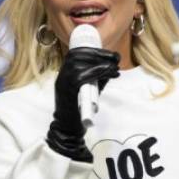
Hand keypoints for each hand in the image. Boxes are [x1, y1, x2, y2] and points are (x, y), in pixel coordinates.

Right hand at [46, 47, 119, 161]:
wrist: (68, 128)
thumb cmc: (78, 108)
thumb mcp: (89, 89)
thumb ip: (97, 77)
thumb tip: (113, 66)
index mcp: (65, 72)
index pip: (76, 52)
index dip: (94, 50)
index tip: (110, 53)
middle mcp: (62, 74)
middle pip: (78, 55)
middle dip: (100, 54)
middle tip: (116, 58)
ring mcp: (63, 81)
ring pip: (80, 64)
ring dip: (102, 63)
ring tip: (115, 67)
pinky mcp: (67, 90)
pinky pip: (82, 76)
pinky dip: (99, 72)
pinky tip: (111, 74)